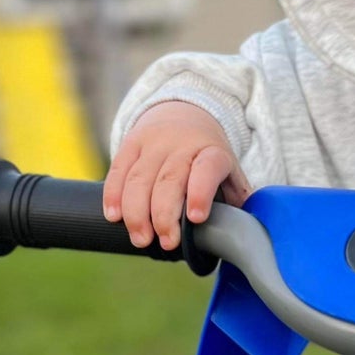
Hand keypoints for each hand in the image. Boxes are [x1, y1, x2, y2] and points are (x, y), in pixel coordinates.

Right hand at [103, 101, 250, 250]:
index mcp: (212, 152)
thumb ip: (235, 200)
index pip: (207, 169)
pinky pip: (118, 170)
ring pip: (139, 178)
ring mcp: (153, 143)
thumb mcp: (228, 171)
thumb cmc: (207, 157)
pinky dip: (113, 195)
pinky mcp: (130, 143)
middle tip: (166, 242)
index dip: (200, 193)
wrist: (183, 112)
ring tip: (140, 238)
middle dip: (164, 215)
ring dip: (136, 213)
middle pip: (168, 181)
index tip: (196, 218)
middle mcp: (182, 144)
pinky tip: (114, 216)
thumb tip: (241, 234)